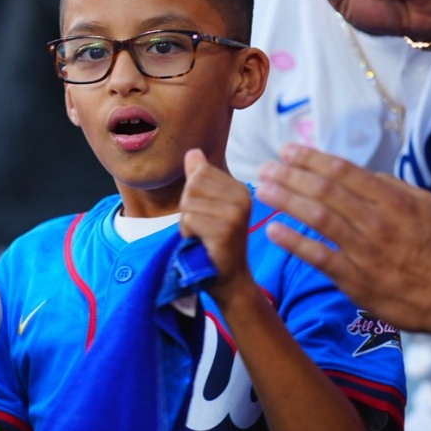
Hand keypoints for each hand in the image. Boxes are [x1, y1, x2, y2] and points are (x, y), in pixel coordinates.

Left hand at [179, 149, 254, 303]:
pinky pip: (189, 220)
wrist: (228, 278)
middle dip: (188, 209)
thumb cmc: (214, 242)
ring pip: (188, 204)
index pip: (199, 174)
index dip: (192, 196)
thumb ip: (200, 178)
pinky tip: (203, 244)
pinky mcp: (225, 230)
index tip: (207, 215)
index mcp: (240, 188)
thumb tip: (192, 151)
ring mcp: (236, 214)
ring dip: (188, 224)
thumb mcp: (207, 206)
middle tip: (203, 229)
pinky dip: (188, 234)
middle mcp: (243, 197)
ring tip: (203, 237)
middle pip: (192, 187)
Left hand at [255, 143, 430, 332]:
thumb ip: (391, 186)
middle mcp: (375, 221)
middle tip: (266, 167)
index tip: (287, 150)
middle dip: (291, 175)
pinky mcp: (354, 279)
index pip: (343, 171)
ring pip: (318, 218)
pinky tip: (273, 229)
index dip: (311, 158)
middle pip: (324, 190)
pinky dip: (294, 242)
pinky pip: (318, 256)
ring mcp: (363, 250)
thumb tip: (360, 173)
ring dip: (286, 201)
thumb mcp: (425, 205)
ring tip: (262, 190)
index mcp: (392, 200)